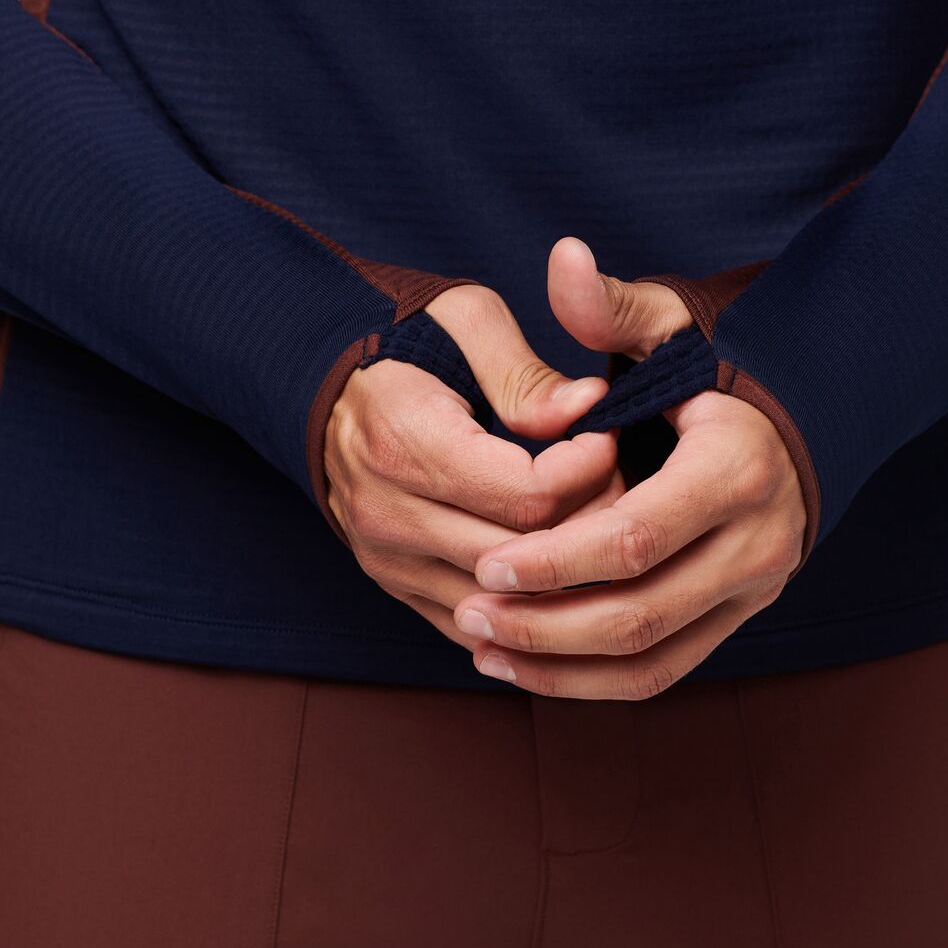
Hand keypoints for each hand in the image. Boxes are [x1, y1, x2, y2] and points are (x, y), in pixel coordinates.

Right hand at [325, 282, 623, 646]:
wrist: (328, 389)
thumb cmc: (407, 346)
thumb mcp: (463, 321)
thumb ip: (525, 374)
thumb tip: (588, 408)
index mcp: (405, 442)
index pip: (528, 495)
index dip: (589, 469)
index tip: (607, 433)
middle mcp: (389, 514)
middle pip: (526, 558)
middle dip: (593, 524)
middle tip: (619, 480)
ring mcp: (389, 560)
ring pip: (507, 602)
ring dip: (567, 571)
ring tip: (597, 518)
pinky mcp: (397, 586)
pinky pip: (479, 626)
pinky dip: (529, 608)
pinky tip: (565, 569)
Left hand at [452, 238, 807, 698]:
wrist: (792, 432)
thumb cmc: (711, 379)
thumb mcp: (672, 330)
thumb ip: (612, 308)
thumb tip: (562, 258)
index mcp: (735, 468)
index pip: (637, 536)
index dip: (556, 559)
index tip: (486, 564)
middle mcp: (757, 542)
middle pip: (639, 611)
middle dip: (544, 623)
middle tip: (469, 613)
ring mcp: (753, 591)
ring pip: (649, 657)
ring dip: (559, 665)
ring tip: (482, 649)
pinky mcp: (737, 619)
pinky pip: (662, 672)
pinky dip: (591, 681)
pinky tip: (525, 668)